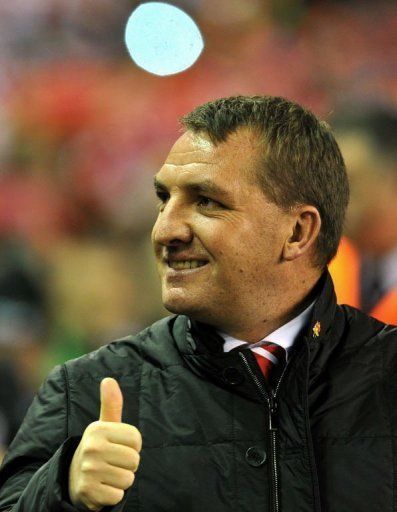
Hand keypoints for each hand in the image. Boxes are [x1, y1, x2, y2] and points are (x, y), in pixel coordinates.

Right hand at [68, 378, 141, 510]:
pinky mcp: (88, 492)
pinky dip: (113, 495)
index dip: (132, 446)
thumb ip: (111, 404)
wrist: (73, 479)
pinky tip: (102, 488)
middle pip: (134, 460)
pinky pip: (118, 495)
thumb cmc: (98, 447)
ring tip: (107, 474)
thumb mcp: (104, 425)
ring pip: (128, 479)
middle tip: (112, 462)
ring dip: (121, 480)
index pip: (136, 440)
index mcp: (98, 429)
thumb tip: (108, 379)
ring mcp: (89, 470)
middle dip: (127, 464)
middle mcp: (92, 447)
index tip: (118, 446)